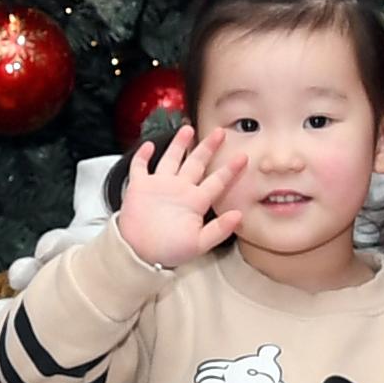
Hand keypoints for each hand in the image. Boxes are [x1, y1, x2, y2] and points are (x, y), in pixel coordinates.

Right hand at [114, 127, 245, 269]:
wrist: (140, 254)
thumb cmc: (168, 251)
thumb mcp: (199, 244)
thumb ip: (219, 230)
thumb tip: (239, 216)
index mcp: (195, 202)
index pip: (216, 181)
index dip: (230, 169)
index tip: (243, 157)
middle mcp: (179, 190)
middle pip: (196, 163)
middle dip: (208, 147)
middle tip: (220, 132)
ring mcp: (159, 186)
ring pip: (172, 159)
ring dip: (179, 144)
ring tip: (188, 128)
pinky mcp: (140, 187)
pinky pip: (141, 166)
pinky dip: (143, 155)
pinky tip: (148, 144)